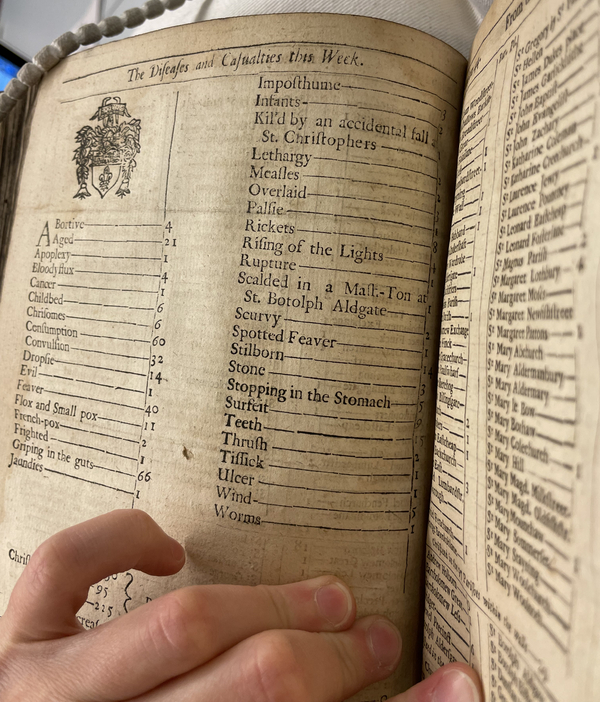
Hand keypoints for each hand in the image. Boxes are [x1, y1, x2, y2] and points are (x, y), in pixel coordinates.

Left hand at [0, 510, 480, 700]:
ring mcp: (47, 687)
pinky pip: (66, 567)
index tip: (448, 681)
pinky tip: (168, 551)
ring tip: (323, 597)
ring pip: (182, 627)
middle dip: (333, 660)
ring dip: (269, 606)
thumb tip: (441, 694)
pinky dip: (121, 539)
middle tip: (374, 636)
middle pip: (252, 683)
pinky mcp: (12, 637)